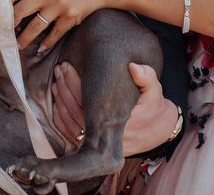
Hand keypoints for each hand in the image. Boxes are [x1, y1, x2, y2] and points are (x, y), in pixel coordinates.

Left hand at [51, 61, 179, 156]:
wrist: (157, 132)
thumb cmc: (153, 107)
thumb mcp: (155, 91)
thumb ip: (147, 77)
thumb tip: (134, 67)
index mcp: (119, 120)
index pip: (88, 101)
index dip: (74, 82)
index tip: (67, 65)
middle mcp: (106, 136)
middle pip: (75, 112)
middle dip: (64, 88)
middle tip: (59, 69)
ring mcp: (98, 144)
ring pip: (70, 124)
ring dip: (60, 101)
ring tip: (56, 81)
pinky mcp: (93, 147)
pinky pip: (70, 134)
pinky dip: (60, 117)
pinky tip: (57, 101)